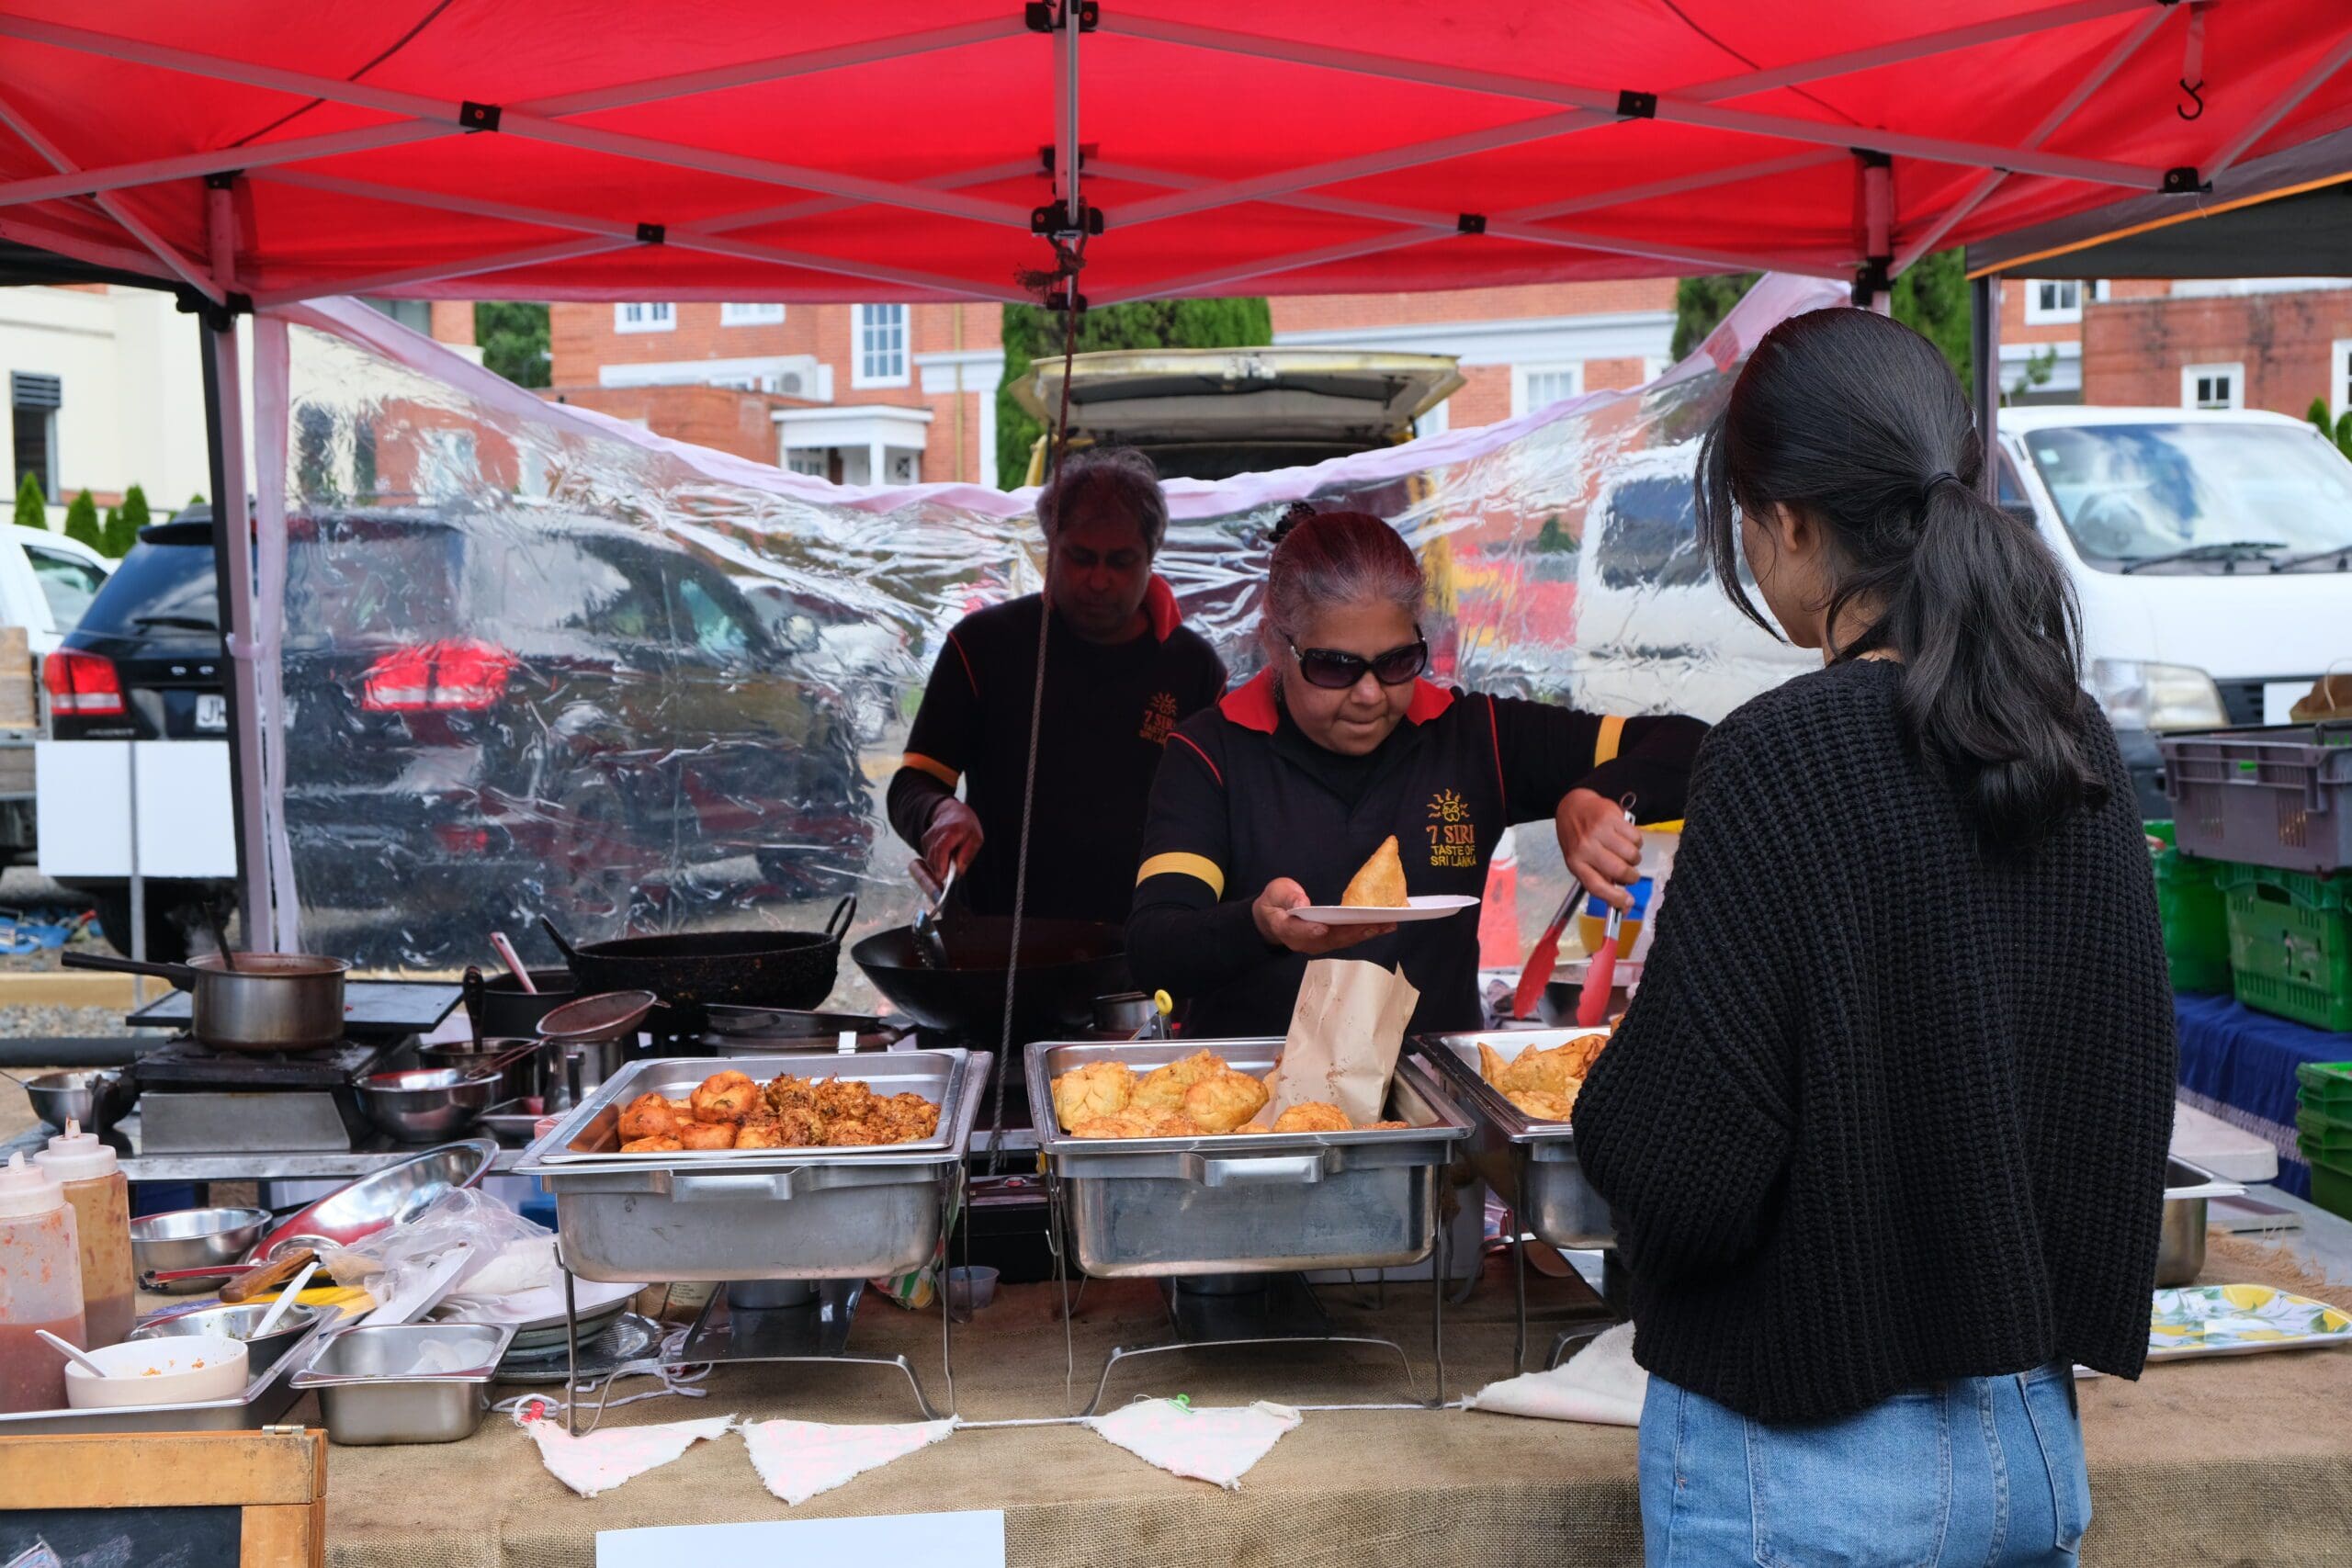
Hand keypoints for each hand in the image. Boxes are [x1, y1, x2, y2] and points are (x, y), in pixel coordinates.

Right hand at [921, 799, 983, 878]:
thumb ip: (967, 855)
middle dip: (940, 871)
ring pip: (930, 860)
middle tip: (949, 879)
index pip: (941, 849)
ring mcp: (928, 837)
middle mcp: (936, 833)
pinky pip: (929, 858)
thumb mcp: (976, 839)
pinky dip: (937, 862)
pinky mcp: (924, 842)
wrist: (952, 812)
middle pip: (933, 858)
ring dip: (940, 867)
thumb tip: (958, 872)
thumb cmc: (967, 827)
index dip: (941, 865)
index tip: (942, 879)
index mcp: (951, 831)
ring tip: (951, 862)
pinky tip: (945, 857)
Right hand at [1252, 877, 1395, 954]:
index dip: (1311, 931)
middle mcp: (1305, 941)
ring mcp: (1318, 944)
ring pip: (1343, 941)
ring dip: (1366, 933)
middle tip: (1374, 924)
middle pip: (1330, 939)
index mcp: (1286, 928)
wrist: (1273, 917)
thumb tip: (1301, 903)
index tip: (1323, 927)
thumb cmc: (1276, 901)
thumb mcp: (1276, 892)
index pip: (1299, 932)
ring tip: (1387, 924)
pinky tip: (1383, 926)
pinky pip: (1348, 939)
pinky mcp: (1329, 941)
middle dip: (1353, 932)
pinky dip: (1366, 932)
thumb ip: (1287, 897)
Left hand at [1557, 788, 1640, 911]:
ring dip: (1634, 858)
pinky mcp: (1612, 817)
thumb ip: (1599, 880)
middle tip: (1630, 874)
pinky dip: (1636, 842)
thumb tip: (1624, 905)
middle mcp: (1585, 847)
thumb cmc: (1578, 838)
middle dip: (1631, 876)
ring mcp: (1599, 831)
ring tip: (1625, 853)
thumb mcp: (1580, 861)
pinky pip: (1636, 838)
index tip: (1627, 902)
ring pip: (1632, 855)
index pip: (1596, 886)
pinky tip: (1626, 838)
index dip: (1615, 898)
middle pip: (1619, 871)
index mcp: (1575, 863)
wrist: (1573, 807)